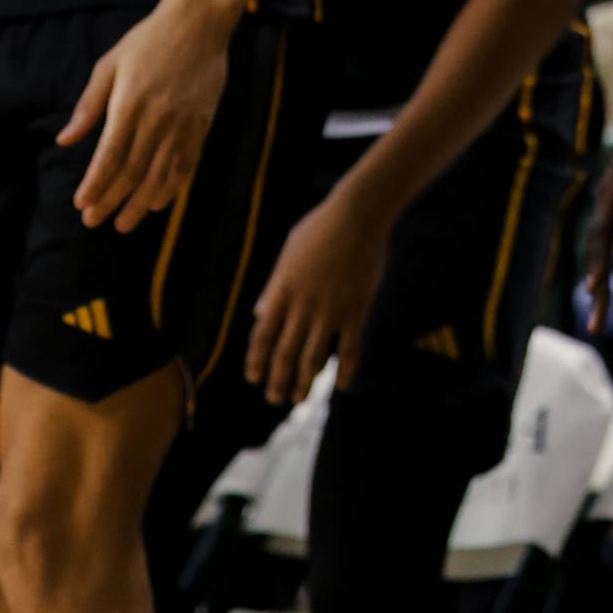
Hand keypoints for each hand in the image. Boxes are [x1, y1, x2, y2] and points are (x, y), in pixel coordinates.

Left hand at [59, 3, 231, 231]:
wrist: (199, 21)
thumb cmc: (148, 40)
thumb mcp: (110, 64)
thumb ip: (88, 105)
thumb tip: (64, 139)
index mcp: (129, 102)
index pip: (109, 156)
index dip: (94, 185)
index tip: (81, 204)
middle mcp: (156, 117)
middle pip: (132, 171)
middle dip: (110, 200)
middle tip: (93, 221)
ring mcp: (182, 122)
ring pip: (159, 174)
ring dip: (140, 204)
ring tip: (123, 224)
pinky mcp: (202, 122)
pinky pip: (186, 163)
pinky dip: (172, 187)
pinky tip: (158, 203)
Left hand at [247, 182, 389, 404]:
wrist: (357, 213)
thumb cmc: (321, 227)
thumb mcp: (289, 253)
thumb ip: (273, 286)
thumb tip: (258, 313)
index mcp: (282, 290)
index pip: (261, 335)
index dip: (256, 361)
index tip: (254, 378)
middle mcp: (302, 306)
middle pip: (284, 354)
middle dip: (277, 381)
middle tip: (276, 398)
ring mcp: (330, 310)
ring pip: (313, 358)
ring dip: (304, 383)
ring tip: (299, 398)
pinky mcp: (356, 309)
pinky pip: (350, 349)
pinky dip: (346, 370)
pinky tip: (343, 385)